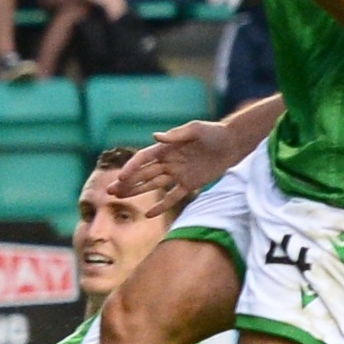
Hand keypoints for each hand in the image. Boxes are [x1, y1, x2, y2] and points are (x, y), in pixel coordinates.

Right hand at [115, 115, 244, 217]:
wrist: (233, 143)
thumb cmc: (214, 132)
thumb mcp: (196, 129)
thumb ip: (176, 134)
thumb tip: (155, 136)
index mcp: (166, 148)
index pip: (143, 159)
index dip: (131, 167)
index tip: (120, 177)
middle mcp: (168, 162)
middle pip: (142, 174)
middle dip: (126, 182)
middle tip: (110, 191)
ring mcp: (177, 174)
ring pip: (152, 185)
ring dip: (136, 192)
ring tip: (119, 198)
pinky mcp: (189, 184)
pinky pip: (172, 197)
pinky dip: (161, 206)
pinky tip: (149, 215)